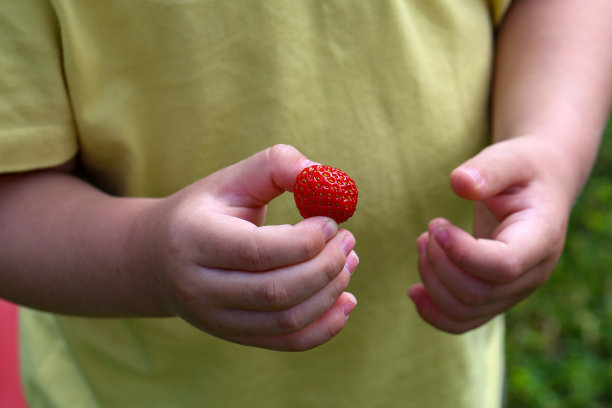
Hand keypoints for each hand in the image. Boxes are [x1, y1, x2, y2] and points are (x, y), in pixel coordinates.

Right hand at [142, 144, 358, 350]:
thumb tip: (326, 177)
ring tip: (349, 260)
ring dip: (330, 291)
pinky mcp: (235, 336)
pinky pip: (287, 342)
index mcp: (193, 240)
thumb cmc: (205, 212)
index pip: (257, 251)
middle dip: (325, 266)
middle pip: (276, 291)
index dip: (304, 240)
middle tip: (348, 239)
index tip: (331, 221)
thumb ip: (277, 166)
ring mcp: (216, 320)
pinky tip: (346, 300)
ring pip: (287, 319)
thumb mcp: (232, 180)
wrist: (159, 258)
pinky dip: (325, 327)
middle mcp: (199, 288)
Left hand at [408, 136, 572, 333]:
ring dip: (431, 282)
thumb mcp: (510, 158)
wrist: (538, 187)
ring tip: (422, 244)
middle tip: (426, 232)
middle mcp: (532, 272)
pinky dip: (433, 312)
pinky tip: (414, 291)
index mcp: (541, 237)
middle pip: (478, 293)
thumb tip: (459, 182)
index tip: (437, 225)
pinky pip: (463, 321)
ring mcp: (514, 290)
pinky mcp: (495, 296)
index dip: (462, 252)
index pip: (503, 265)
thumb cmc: (522, 169)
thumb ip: (488, 169)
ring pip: (466, 311)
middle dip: (438, 264)